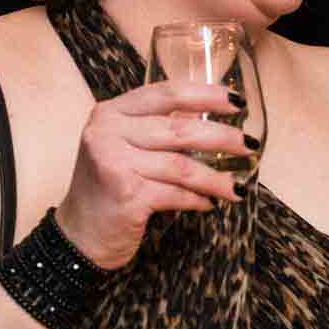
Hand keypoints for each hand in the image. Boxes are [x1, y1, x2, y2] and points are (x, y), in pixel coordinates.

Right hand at [53, 79, 255, 268]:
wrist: (78, 235)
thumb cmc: (108, 188)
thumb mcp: (125, 148)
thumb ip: (158, 129)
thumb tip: (211, 117)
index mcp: (111, 113)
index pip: (166, 93)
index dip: (207, 95)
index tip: (237, 101)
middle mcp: (108, 132)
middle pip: (180, 129)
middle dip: (222, 138)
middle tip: (249, 147)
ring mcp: (114, 163)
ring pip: (182, 166)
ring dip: (216, 178)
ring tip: (237, 187)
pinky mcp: (125, 195)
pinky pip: (176, 194)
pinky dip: (198, 200)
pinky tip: (209, 204)